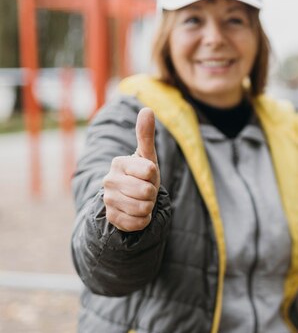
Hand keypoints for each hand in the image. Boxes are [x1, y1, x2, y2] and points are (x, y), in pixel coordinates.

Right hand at [103, 108, 159, 231]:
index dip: (154, 176)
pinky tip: (136, 213)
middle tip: (145, 190)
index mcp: (118, 163)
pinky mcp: (111, 218)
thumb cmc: (142, 175)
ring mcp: (108, 200)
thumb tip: (147, 109)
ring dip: (148, 206)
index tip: (148, 175)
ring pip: (143, 208)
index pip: (150, 171)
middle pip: (147, 191)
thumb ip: (145, 135)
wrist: (131, 199)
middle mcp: (109, 181)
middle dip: (152, 193)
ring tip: (141, 201)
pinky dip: (143, 220)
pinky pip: (138, 222)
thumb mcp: (147, 156)